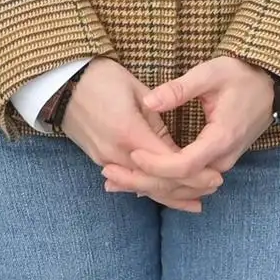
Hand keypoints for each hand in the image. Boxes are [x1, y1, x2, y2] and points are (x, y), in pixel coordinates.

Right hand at [59, 59, 207, 209]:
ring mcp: (104, 159)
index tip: (216, 175)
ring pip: (141, 185)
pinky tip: (164, 195)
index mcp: (129, 133)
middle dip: (185, 189)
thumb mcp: (136, 90)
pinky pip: (128, 180)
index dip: (193, 173)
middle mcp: (115, 153)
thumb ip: (158, 117)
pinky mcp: (99, 159)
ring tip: (195, 200)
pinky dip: (149, 188)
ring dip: (168, 194)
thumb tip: (176, 146)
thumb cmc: (102, 78)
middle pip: (155, 181)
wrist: (62, 83)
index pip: (168, 163)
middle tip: (213, 188)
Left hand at [102, 56, 279, 208]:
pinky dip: (163, 182)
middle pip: (179, 183)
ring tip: (114, 182)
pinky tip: (138, 182)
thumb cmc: (242, 75)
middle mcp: (223, 159)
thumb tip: (149, 100)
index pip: (183, 166)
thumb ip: (180, 88)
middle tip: (108, 175)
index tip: (132, 154)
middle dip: (142, 181)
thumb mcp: (211, 73)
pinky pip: (188, 181)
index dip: (155, 164)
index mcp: (221, 138)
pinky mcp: (217, 162)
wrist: (272, 85)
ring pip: (182, 186)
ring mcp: (222, 163)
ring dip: (149, 185)